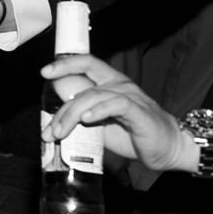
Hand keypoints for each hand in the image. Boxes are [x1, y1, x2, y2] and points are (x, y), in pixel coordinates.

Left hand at [41, 53, 193, 172]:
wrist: (167, 149)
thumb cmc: (133, 135)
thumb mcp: (101, 125)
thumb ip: (81, 117)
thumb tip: (53, 119)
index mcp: (110, 83)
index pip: (86, 64)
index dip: (65, 64)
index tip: (45, 72)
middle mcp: (120, 85)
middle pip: (86, 78)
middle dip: (62, 101)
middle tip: (50, 128)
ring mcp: (130, 96)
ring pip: (94, 96)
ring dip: (72, 115)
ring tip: (60, 132)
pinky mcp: (139, 111)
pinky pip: (116, 105)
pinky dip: (99, 111)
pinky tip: (87, 119)